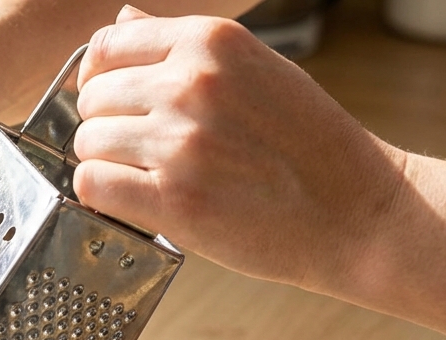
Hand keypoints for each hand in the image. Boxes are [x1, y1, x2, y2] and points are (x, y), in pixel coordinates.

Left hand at [73, 7, 406, 290]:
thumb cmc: (308, 145)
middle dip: (107, 125)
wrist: (358, 211)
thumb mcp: (256, 69)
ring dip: (106, 164)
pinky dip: (103, 196)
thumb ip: (185, 49)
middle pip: (92, 98)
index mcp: (211, 43)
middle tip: (143, 151)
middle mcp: (192, 84)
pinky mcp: (174, 198)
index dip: (100, 79)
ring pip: (87, 143)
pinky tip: (134, 199)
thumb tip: (122, 22)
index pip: (106, 46)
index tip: (116, 103)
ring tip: (147, 177)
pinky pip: (92, 184)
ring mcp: (181, 142)